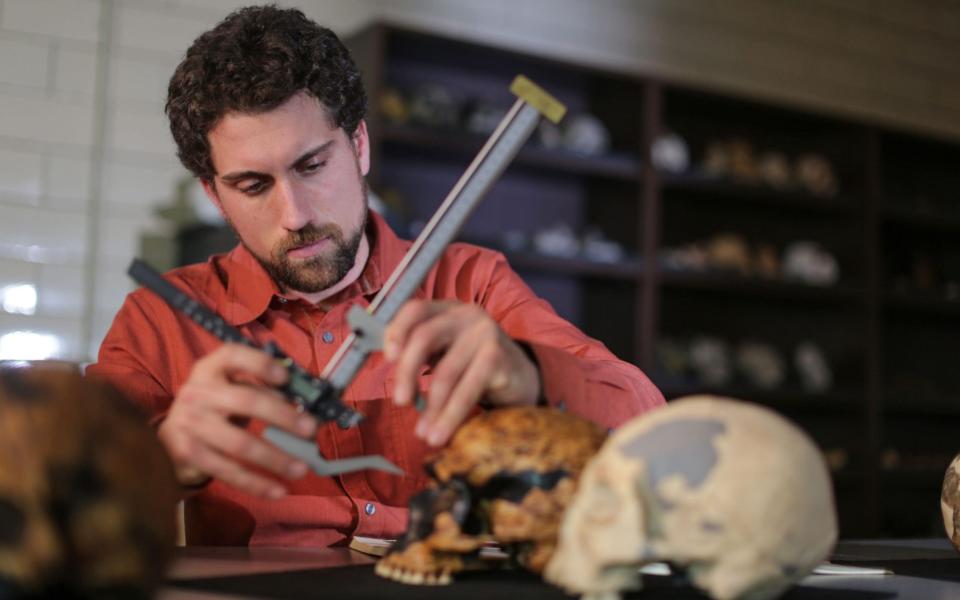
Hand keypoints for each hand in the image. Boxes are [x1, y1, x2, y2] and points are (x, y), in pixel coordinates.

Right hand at [157, 343, 316, 498]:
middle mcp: (198, 392)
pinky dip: (256, 483)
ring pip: (240, 444)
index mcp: (210, 368)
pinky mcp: (189, 454)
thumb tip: (307, 407)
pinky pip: (228, 471)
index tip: (286, 376)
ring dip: (275, 458)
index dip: (260, 364)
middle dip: (283, 416)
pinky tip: (278, 491)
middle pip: (246, 401)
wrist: (172, 435)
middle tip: (311, 430)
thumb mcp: (232, 389)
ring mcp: (191, 424)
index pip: (232, 355)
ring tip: (302, 469)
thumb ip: (262, 390)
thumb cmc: (216, 406)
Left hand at [384, 300, 540, 446]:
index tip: (387, 358)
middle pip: (424, 337)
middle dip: (407, 373)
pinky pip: (467, 390)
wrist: (520, 378)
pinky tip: (442, 433)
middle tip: (401, 402)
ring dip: (431, 408)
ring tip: (424, 434)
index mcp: (448, 310)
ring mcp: (485, 335)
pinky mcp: (498, 358)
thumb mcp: (446, 351)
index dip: (396, 331)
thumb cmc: (474, 366)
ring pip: (445, 372)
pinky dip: (451, 415)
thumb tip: (387, 365)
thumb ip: (420, 352)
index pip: (415, 310)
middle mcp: (467, 316)